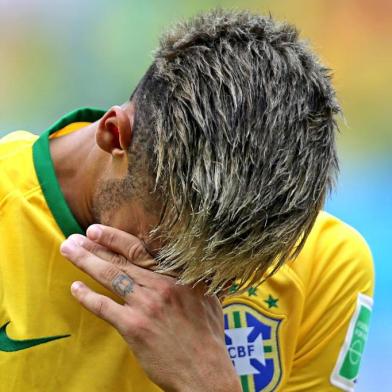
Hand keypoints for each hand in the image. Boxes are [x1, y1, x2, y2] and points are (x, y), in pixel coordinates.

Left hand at [60, 225, 240, 391]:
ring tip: (68, 251)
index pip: (139, 249)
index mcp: (176, 275)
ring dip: (86, 262)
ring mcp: (145, 305)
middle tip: (75, 238)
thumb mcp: (207, 296)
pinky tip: (76, 288)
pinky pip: (105, 307)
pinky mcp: (134, 327)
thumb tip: (184, 265)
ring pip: (110, 276)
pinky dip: (87, 297)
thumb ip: (191, 278)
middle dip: (94, 246)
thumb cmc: (207, 334)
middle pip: (120, 260)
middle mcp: (159, 285)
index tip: (96, 231)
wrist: (205, 370)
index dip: (115, 238)